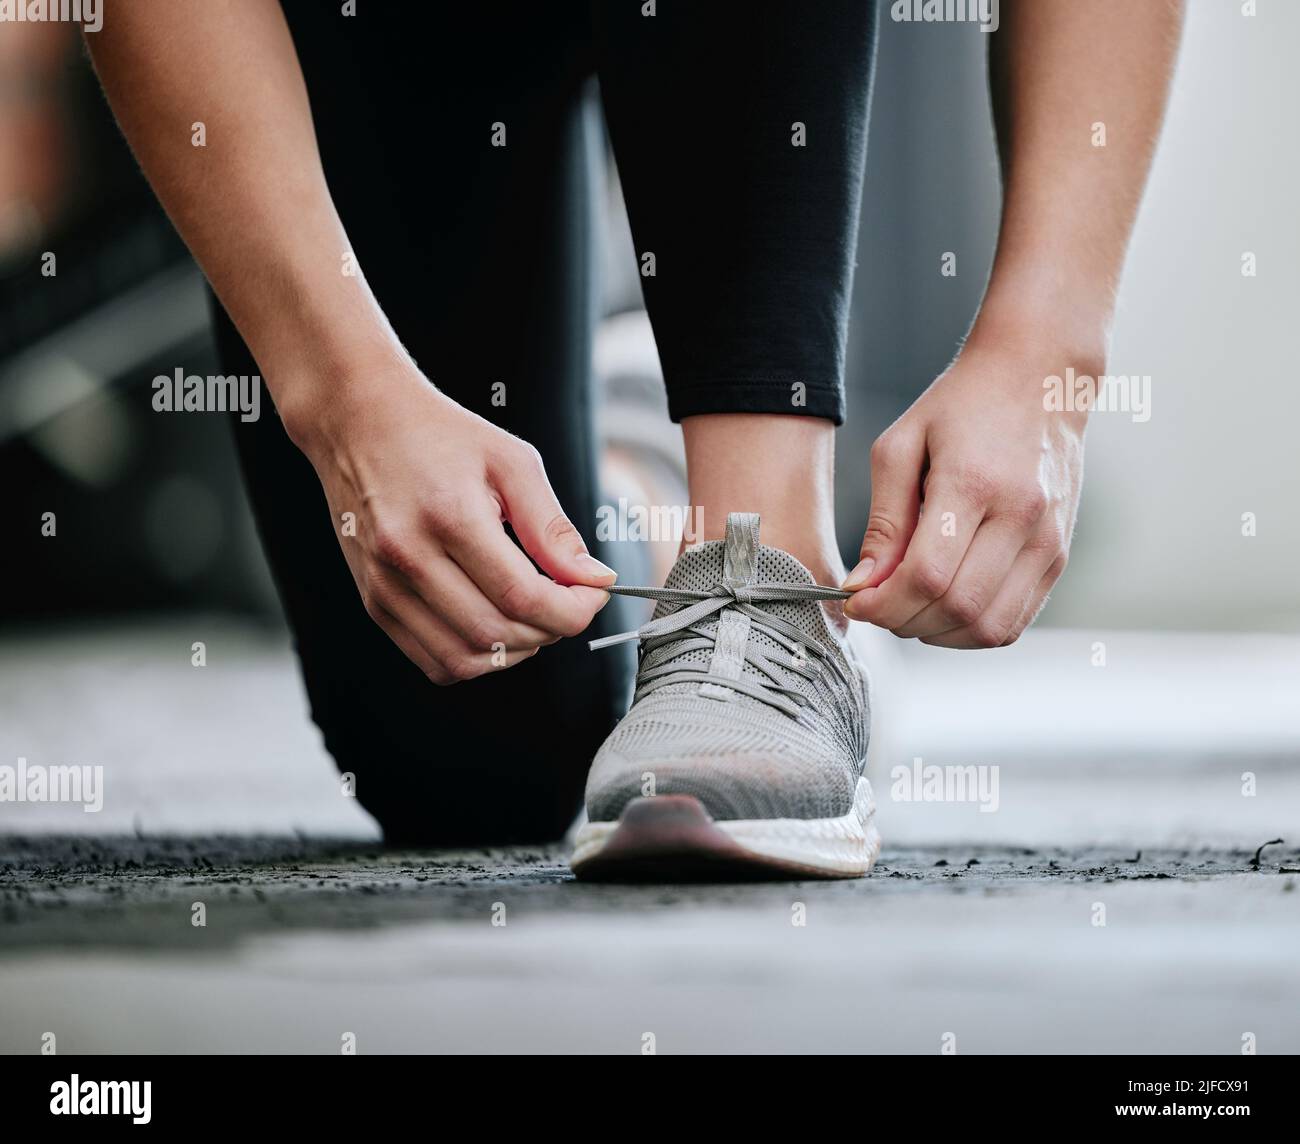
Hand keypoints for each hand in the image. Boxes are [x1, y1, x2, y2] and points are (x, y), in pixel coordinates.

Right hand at [284, 363, 614, 682]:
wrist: (358, 422)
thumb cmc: (437, 435)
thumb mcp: (511, 462)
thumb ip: (553, 528)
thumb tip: (595, 579)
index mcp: (449, 516)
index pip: (523, 597)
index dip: (573, 609)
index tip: (594, 593)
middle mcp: (409, 557)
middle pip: (497, 634)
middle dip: (551, 629)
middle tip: (569, 600)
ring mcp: (385, 586)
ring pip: (465, 660)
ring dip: (515, 649)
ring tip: (533, 614)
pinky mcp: (375, 603)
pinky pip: (435, 661)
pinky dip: (476, 657)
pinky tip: (495, 622)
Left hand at [842, 341, 1086, 647]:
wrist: (1040, 378)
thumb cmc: (963, 406)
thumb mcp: (901, 446)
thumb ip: (883, 521)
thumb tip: (863, 585)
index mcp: (974, 483)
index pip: (928, 575)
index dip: (884, 604)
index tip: (857, 603)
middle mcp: (1021, 517)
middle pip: (958, 608)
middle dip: (904, 622)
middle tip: (879, 607)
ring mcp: (1048, 541)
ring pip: (989, 628)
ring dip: (938, 634)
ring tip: (910, 608)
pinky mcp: (1059, 557)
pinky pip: (1014, 621)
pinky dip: (971, 631)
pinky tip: (944, 607)